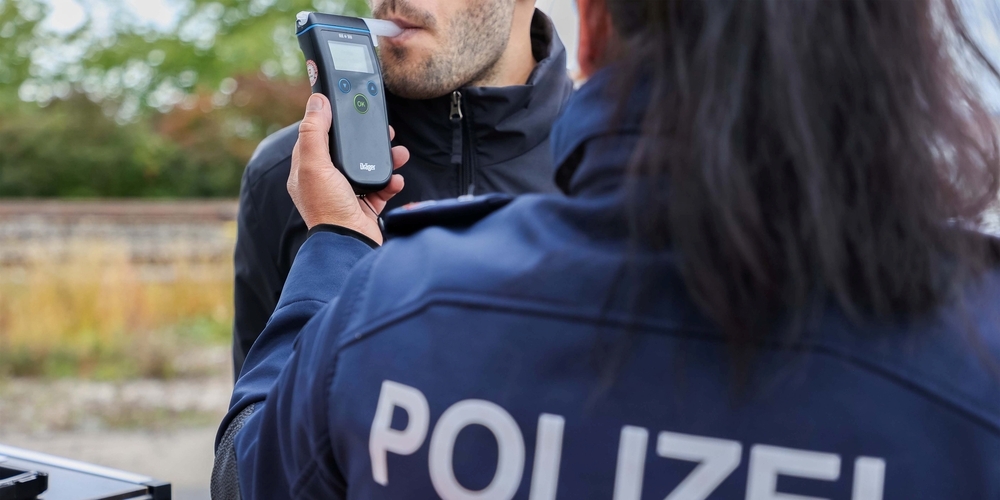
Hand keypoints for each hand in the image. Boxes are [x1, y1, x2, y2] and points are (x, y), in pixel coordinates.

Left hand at [288, 93, 408, 243]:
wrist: (350, 244)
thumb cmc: (328, 207)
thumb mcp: (314, 165)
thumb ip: (314, 131)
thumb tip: (316, 101)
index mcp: (307, 171)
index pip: (317, 138)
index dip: (331, 122)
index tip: (347, 108)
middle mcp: (326, 182)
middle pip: (347, 151)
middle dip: (365, 139)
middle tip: (383, 129)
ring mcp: (346, 194)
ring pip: (368, 167)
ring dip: (385, 158)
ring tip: (399, 152)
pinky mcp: (365, 206)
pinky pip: (382, 188)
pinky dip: (391, 182)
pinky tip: (396, 180)